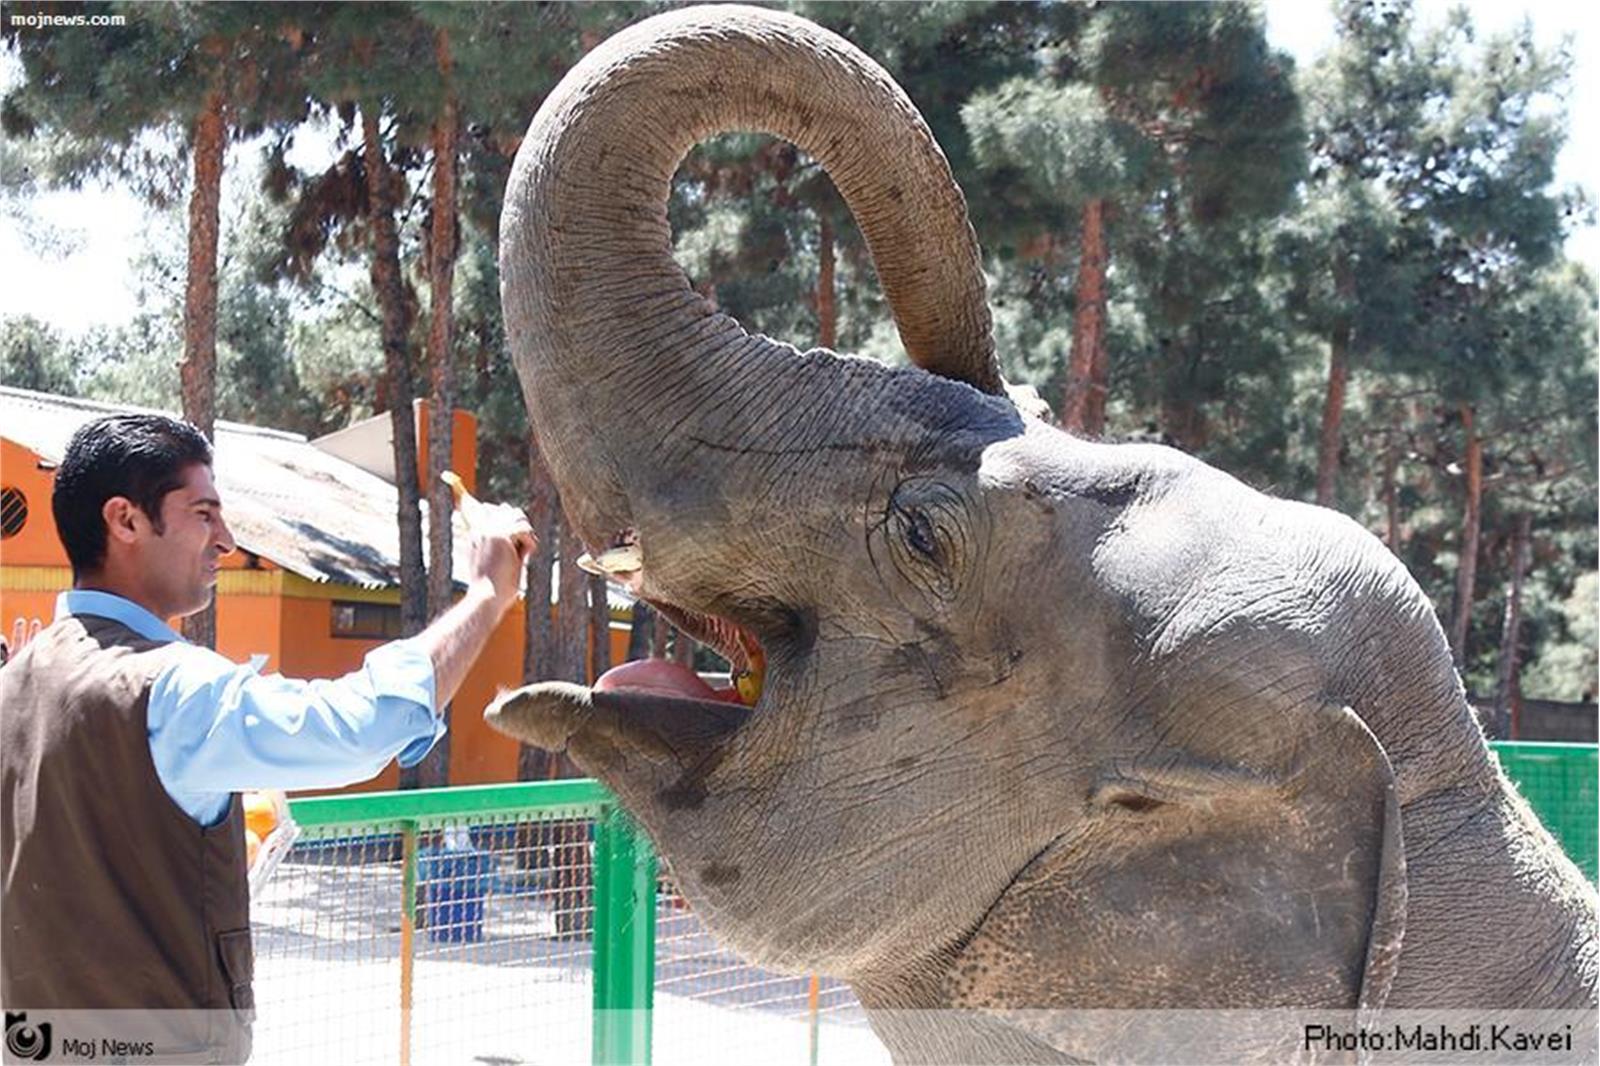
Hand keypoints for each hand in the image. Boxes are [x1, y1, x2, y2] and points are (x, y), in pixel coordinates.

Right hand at [446, 474, 535, 609]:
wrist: (486, 598)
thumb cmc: (492, 588)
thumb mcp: (497, 562)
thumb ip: (503, 547)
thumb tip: (514, 547)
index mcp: (475, 532)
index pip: (477, 505)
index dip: (469, 494)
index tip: (447, 477)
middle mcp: (480, 527)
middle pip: (509, 510)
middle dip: (520, 529)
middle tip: (516, 552)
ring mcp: (490, 530)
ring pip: (520, 518)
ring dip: (526, 538)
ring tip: (519, 556)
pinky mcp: (501, 535)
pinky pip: (525, 531)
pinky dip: (529, 546)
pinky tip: (520, 559)